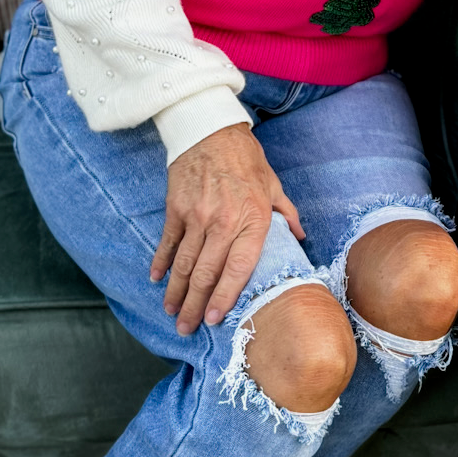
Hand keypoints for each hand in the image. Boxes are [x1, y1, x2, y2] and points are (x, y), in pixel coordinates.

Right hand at [151, 124, 303, 334]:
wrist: (210, 128)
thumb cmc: (246, 159)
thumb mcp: (273, 184)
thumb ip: (286, 213)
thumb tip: (299, 236)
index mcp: (253, 220)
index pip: (239, 269)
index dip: (225, 297)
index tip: (215, 319)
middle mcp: (224, 222)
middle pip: (206, 273)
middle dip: (195, 306)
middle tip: (187, 328)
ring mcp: (197, 216)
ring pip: (184, 264)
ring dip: (176, 292)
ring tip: (172, 313)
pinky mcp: (176, 207)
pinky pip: (168, 242)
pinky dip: (161, 264)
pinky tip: (158, 281)